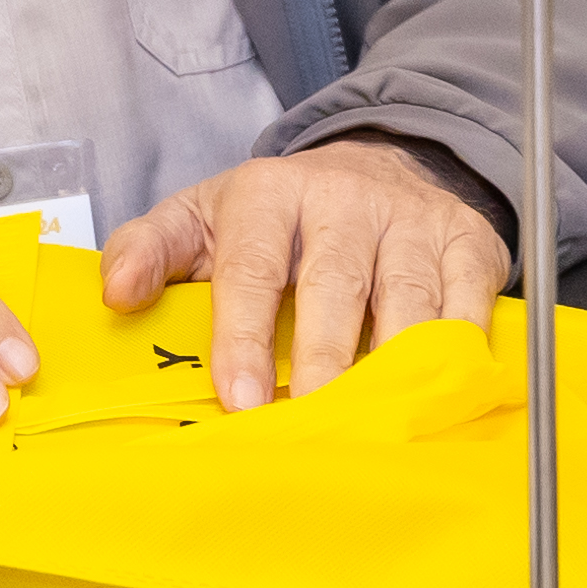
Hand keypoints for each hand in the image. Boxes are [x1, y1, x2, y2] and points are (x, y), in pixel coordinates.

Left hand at [100, 141, 515, 410]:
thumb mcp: (204, 216)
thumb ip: (150, 248)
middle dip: (321, 359)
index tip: (239, 398)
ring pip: (407, 299)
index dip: (244, 335)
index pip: (253, 266)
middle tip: (308, 420)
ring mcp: (412, 221)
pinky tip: (436, 396)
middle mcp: (345, 199)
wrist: (383, 164)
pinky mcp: (468, 243)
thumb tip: (118, 293)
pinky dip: (457, 353)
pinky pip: (468, 304)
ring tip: (373, 423)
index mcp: (269, 194)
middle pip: (334, 285)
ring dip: (391, 367)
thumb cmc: (281, 217)